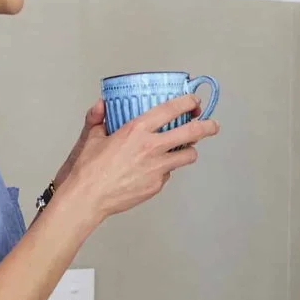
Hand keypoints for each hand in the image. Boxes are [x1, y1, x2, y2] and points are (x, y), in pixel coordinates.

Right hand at [53, 93, 217, 224]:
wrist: (87, 198)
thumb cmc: (87, 169)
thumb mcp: (91, 137)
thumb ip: (98, 117)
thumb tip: (102, 105)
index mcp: (136, 130)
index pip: (171, 110)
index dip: (187, 103)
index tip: (194, 101)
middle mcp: (151, 147)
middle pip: (192, 133)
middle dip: (207, 126)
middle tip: (212, 124)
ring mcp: (157, 168)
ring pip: (188, 156)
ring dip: (189, 150)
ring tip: (185, 148)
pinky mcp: (157, 185)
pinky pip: (169, 174)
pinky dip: (166, 169)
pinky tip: (154, 168)